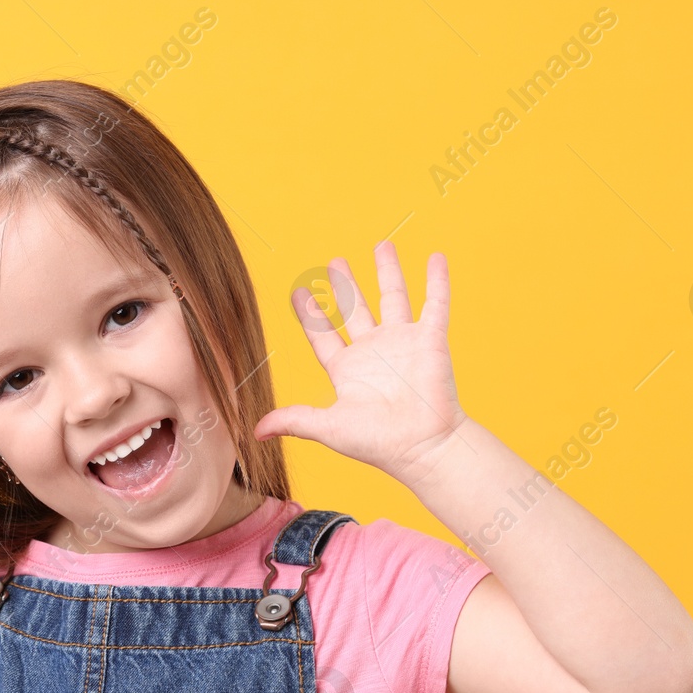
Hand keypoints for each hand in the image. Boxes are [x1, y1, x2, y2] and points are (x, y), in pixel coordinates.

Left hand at [254, 242, 467, 487]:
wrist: (423, 447)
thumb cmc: (378, 442)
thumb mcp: (328, 427)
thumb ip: (294, 420)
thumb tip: (255, 431)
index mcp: (347, 370)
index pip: (323, 335)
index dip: (311, 314)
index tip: (299, 292)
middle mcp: (374, 352)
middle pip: (356, 309)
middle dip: (345, 285)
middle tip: (335, 262)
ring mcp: (403, 343)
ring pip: (394, 297)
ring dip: (388, 271)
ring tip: (382, 246)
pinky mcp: (431, 340)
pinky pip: (436, 304)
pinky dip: (437, 281)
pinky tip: (437, 257)